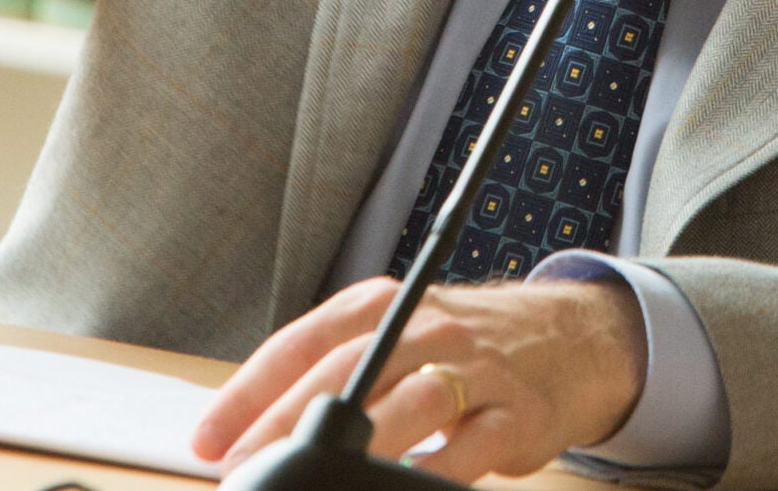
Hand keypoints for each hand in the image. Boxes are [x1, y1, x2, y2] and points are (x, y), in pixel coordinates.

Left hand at [193, 278, 645, 483]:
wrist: (568, 338)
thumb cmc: (461, 345)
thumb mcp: (396, 336)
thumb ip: (335, 372)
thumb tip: (251, 430)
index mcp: (382, 304)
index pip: (303, 342)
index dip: (249, 391)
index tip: (208, 436)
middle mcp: (425, 327)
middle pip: (346, 372)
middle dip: (285, 425)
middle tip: (243, 465)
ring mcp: (475, 368)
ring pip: (408, 404)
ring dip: (355, 448)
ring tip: (316, 477)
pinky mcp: (515, 413)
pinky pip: (470, 447)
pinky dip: (432, 472)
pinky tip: (399, 488)